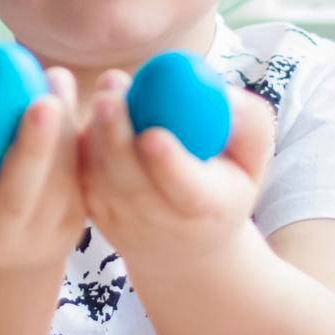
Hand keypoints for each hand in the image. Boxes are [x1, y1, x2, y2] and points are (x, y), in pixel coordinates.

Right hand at [0, 66, 87, 273]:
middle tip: (41, 102)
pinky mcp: (75, 226)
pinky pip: (80, 177)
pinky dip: (78, 135)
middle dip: (31, 150)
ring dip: (63, 130)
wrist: (3, 256)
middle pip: (16, 198)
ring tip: (56, 80)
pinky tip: (69, 95)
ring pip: (59, 184)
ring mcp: (41, 236)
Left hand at [81, 69, 275, 278]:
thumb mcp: (252, 160)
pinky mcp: (95, 211)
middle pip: (130, 182)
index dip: (168, 164)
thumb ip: (250, 126)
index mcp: (207, 209)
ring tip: (110, 89)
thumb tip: (227, 96)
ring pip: (100, 175)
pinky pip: (82, 173)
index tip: (154, 133)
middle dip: (117, 138)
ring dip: (97, 132)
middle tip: (111, 96)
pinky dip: (84, 140)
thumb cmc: (225, 186)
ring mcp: (122, 220)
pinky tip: (101, 110)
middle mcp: (160, 222)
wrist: (185, 245)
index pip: (185, 191)